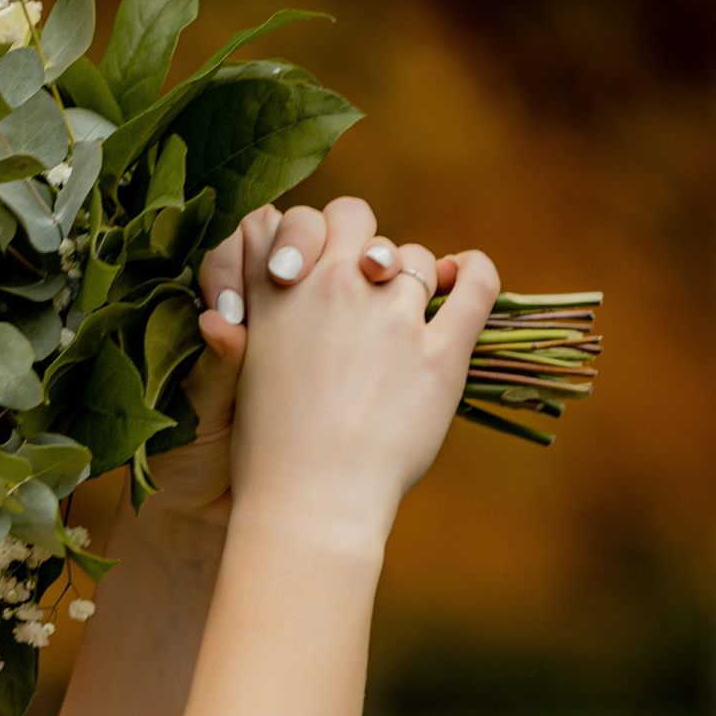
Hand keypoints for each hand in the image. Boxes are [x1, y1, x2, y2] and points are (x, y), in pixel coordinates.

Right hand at [205, 197, 497, 555]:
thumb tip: (258, 284)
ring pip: (412, 256)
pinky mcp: (440, 352)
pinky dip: (474, 271)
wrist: (309, 500)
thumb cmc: (266, 446)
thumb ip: (253, 317)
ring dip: (409, 272)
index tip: (311, 263)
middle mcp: (332, 287)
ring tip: (405, 305)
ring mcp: (390, 317)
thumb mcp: (241, 369)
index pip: (294, 219)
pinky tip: (467, 272)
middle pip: (352, 215)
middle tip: (362, 273)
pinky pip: (473, 287)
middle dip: (358, 236)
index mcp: (275, 292)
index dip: (305, 235)